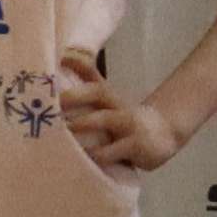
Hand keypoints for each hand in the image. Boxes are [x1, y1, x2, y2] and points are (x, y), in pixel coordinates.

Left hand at [46, 49, 194, 179]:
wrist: (164, 134)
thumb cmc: (125, 117)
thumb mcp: (108, 100)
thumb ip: (88, 80)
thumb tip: (65, 56)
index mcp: (109, 95)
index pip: (92, 74)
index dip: (77, 66)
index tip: (60, 61)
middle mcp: (119, 106)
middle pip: (99, 91)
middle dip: (75, 95)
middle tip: (53, 102)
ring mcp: (129, 126)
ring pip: (105, 120)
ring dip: (82, 124)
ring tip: (62, 131)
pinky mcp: (136, 147)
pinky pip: (111, 152)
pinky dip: (94, 155)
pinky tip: (79, 160)